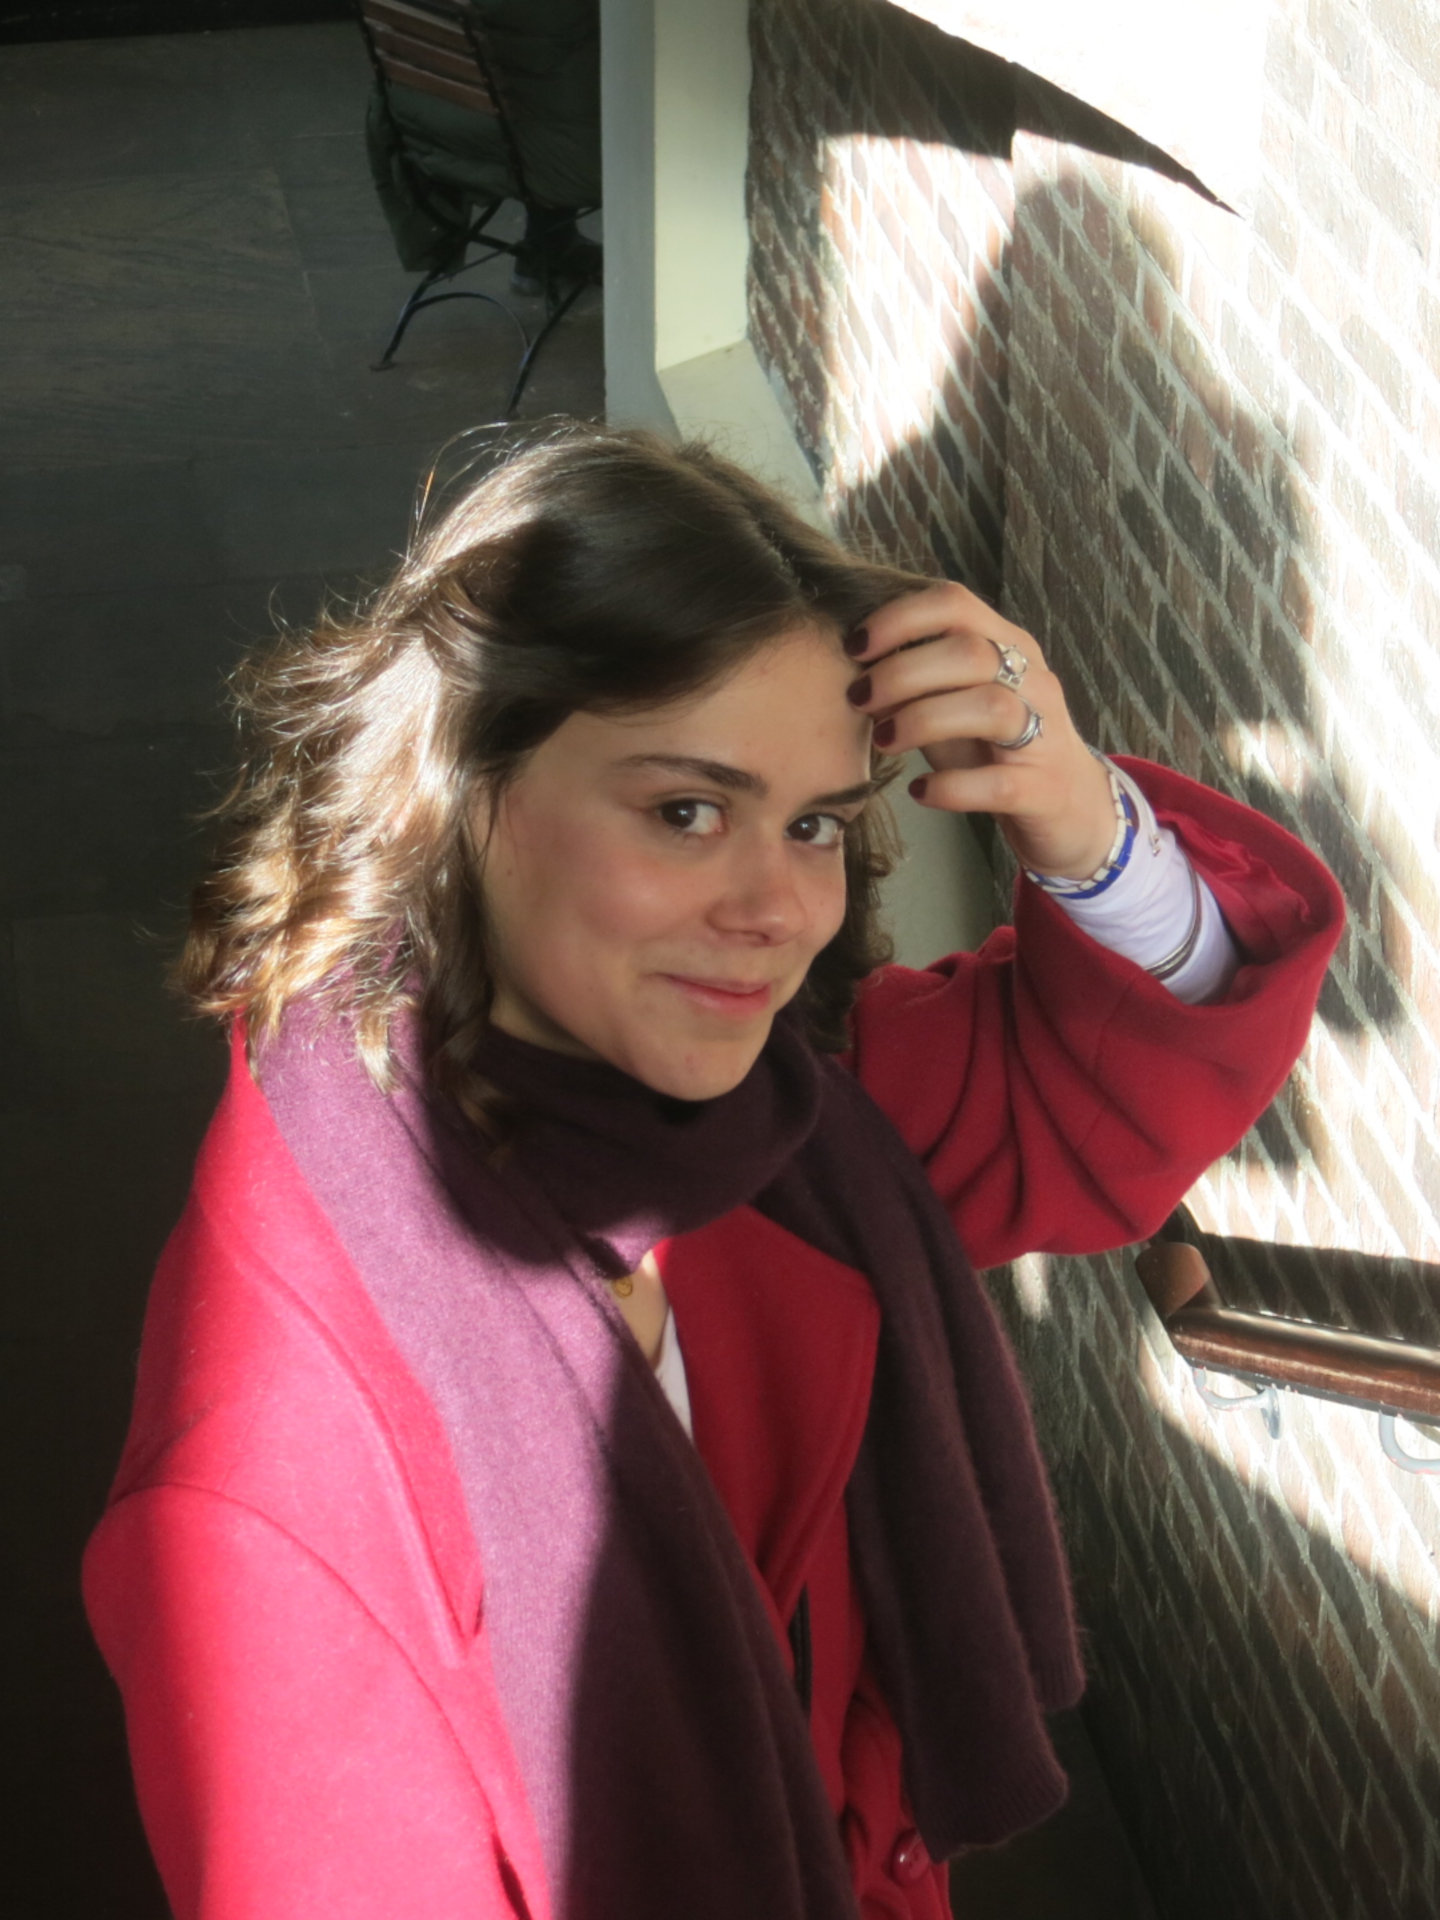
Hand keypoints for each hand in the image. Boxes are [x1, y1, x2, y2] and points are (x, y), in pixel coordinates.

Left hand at [845, 582, 1115, 879]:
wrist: (1069, 809)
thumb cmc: (997, 749)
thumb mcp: (955, 701)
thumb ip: (916, 679)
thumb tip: (852, 664)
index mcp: (1008, 646)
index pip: (955, 605)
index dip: (899, 618)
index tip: (854, 647)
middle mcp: (1032, 680)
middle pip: (969, 653)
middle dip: (901, 672)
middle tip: (859, 700)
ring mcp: (1044, 734)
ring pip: (988, 707)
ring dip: (922, 720)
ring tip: (883, 741)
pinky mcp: (1042, 789)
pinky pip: (996, 783)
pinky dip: (950, 787)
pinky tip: (920, 792)